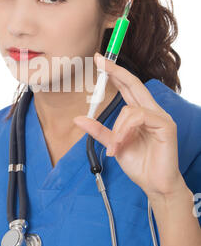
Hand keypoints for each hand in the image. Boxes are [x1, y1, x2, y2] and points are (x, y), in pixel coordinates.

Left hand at [73, 52, 184, 199]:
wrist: (155, 185)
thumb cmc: (139, 165)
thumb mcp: (113, 144)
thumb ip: (98, 130)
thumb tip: (78, 118)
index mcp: (141, 113)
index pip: (128, 87)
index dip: (115, 73)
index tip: (100, 60)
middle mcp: (152, 111)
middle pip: (134, 84)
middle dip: (116, 71)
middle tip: (100, 60)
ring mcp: (161, 117)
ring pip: (130, 108)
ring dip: (117, 128)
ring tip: (115, 147)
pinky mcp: (166, 125)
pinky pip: (138, 118)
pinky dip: (125, 131)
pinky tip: (122, 144)